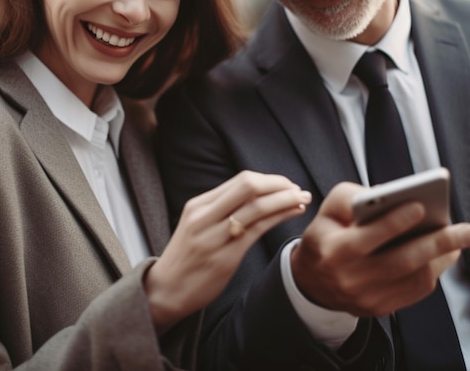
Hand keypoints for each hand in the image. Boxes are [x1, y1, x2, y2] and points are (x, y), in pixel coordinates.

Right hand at [144, 170, 311, 333]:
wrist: (166, 290)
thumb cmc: (187, 256)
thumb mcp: (197, 224)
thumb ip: (220, 208)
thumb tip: (255, 193)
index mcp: (199, 204)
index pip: (241, 180)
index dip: (269, 179)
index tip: (286, 184)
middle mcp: (205, 216)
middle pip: (248, 186)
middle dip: (278, 184)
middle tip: (298, 189)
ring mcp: (214, 236)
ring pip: (257, 207)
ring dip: (285, 200)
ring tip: (303, 200)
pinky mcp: (225, 257)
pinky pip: (258, 230)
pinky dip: (279, 218)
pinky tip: (292, 215)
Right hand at [290, 182, 469, 316]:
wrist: (312, 281)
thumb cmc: (326, 235)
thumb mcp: (326, 210)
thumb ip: (349, 197)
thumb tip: (386, 195)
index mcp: (332, 250)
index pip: (367, 237)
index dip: (394, 222)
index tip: (419, 206)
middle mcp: (349, 279)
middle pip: (399, 262)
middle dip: (436, 244)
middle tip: (465, 230)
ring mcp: (366, 298)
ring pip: (412, 279)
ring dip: (440, 258)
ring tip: (459, 239)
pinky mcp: (379, 309)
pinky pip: (414, 292)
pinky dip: (432, 271)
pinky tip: (443, 254)